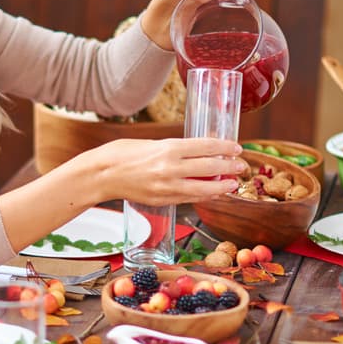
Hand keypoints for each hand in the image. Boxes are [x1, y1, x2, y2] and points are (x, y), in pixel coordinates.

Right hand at [87, 137, 244, 204]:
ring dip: (221, 187)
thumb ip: (174, 150)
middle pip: (209, 167)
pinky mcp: (161, 199)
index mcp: (167, 148)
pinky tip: (213, 194)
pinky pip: (188, 198)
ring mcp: (166, 186)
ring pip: (202, 189)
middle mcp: (169, 168)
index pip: (204, 146)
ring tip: (233, 184)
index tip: (236, 148)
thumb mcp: (151, 144)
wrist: (101, 174)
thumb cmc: (122, 154)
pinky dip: (203, 196)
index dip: (224, 147)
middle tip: (241, 166)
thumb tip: (196, 153)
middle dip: (229, 167)